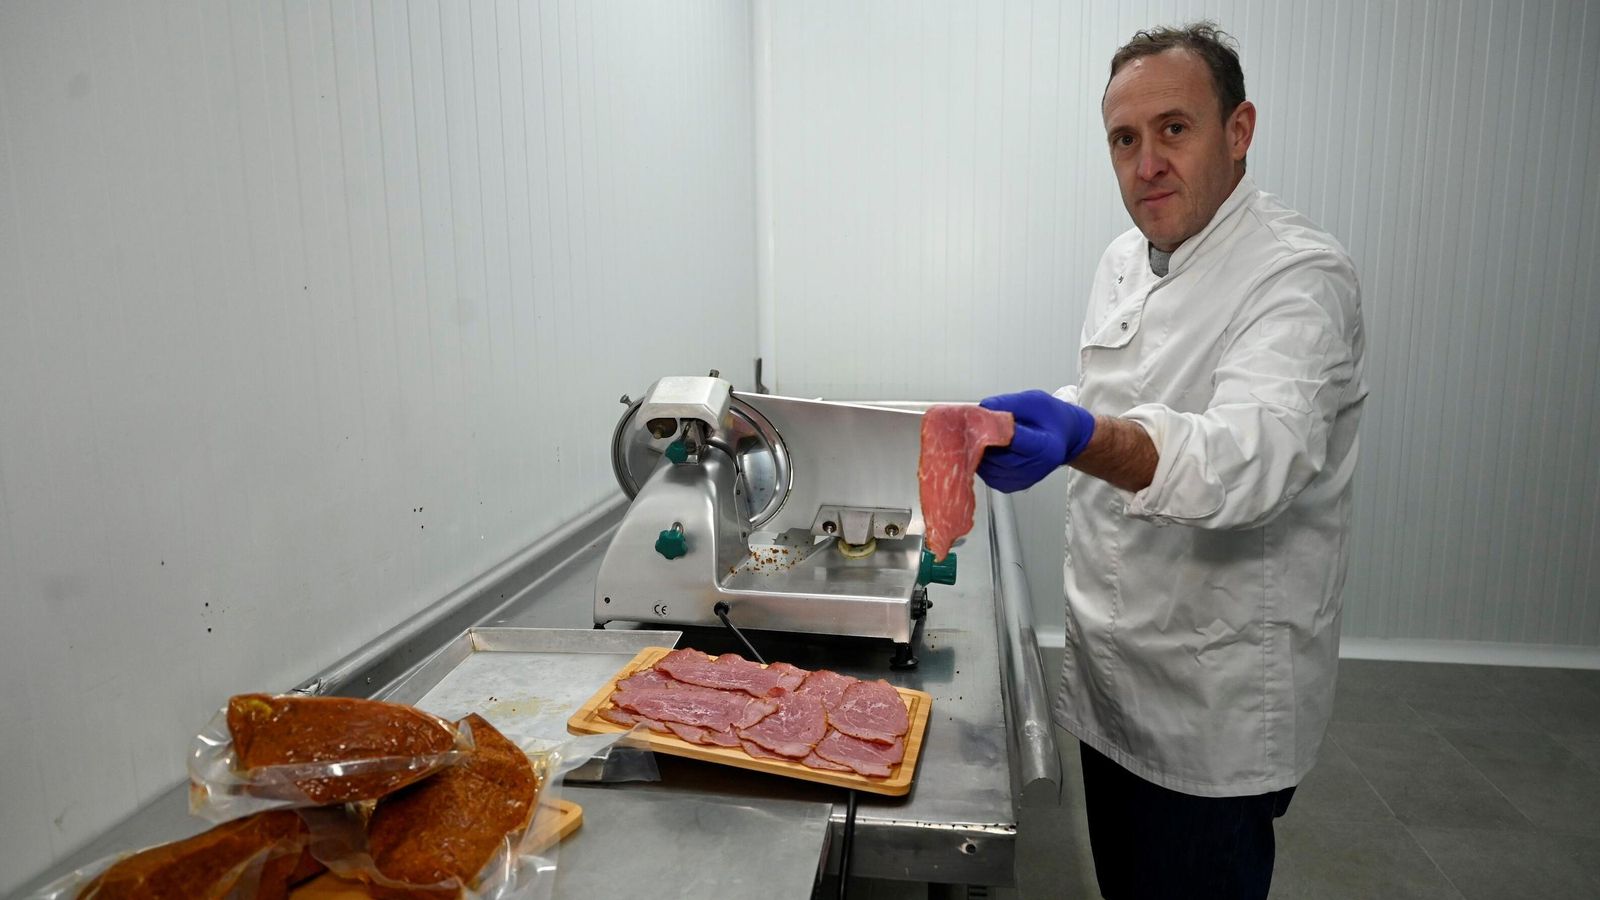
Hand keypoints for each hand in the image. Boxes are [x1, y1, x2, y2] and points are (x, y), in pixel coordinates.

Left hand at [976, 390, 1096, 492]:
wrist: (1062, 438)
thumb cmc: (1051, 419)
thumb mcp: (1034, 401)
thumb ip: (1008, 403)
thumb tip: (981, 410)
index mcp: (1046, 447)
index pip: (1012, 440)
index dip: (992, 427)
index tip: (981, 416)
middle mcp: (1035, 468)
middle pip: (996, 456)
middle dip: (981, 438)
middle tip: (976, 422)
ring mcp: (1021, 480)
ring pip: (986, 466)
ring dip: (978, 449)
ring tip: (983, 432)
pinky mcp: (1008, 485)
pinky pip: (985, 473)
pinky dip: (981, 458)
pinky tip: (988, 446)